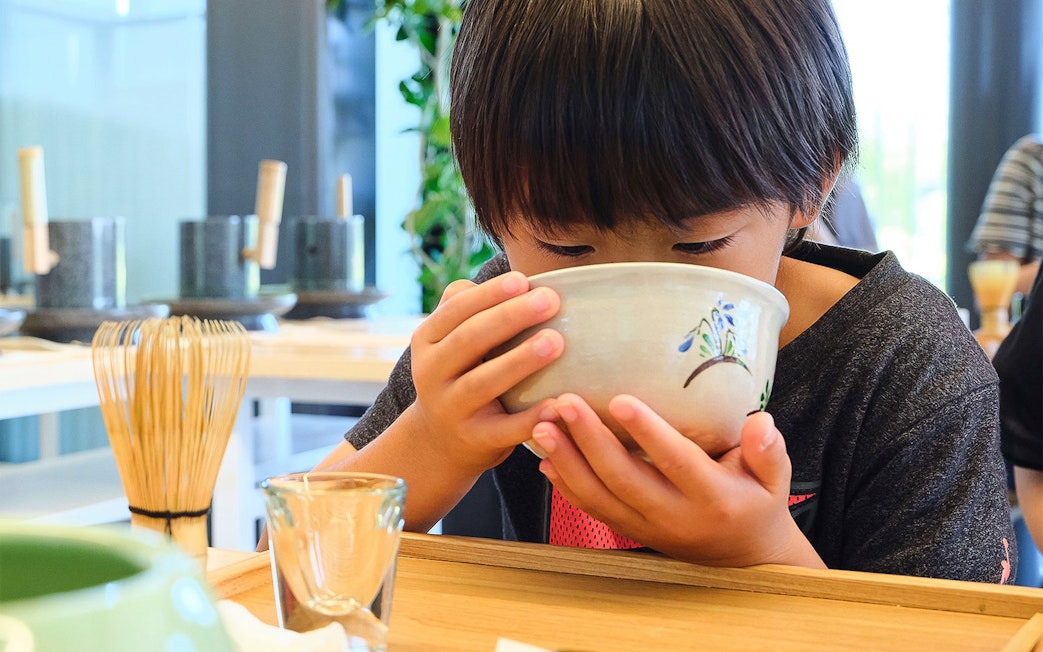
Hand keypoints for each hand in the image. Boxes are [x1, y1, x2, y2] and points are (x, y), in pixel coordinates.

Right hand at [406, 271, 565, 475]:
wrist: (438, 442)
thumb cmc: (459, 374)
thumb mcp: (448, 341)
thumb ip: (469, 308)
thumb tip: (513, 278)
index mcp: (428, 340)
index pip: (456, 311)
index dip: (489, 294)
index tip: (523, 280)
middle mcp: (432, 373)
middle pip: (469, 341)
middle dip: (509, 318)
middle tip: (550, 300)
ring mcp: (451, 409)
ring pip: (483, 383)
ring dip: (519, 361)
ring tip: (555, 342)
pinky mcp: (474, 440)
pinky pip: (505, 430)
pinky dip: (531, 419)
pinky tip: (558, 404)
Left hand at [531, 394, 823, 567]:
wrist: (743, 559)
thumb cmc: (756, 503)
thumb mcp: (774, 480)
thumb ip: (768, 451)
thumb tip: (760, 422)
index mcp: (713, 497)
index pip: (676, 462)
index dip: (648, 433)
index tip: (620, 400)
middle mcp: (674, 516)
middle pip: (624, 479)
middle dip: (590, 440)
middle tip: (565, 403)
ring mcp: (646, 527)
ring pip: (599, 497)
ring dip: (566, 461)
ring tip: (543, 425)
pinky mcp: (628, 531)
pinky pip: (591, 510)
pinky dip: (565, 485)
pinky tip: (544, 457)